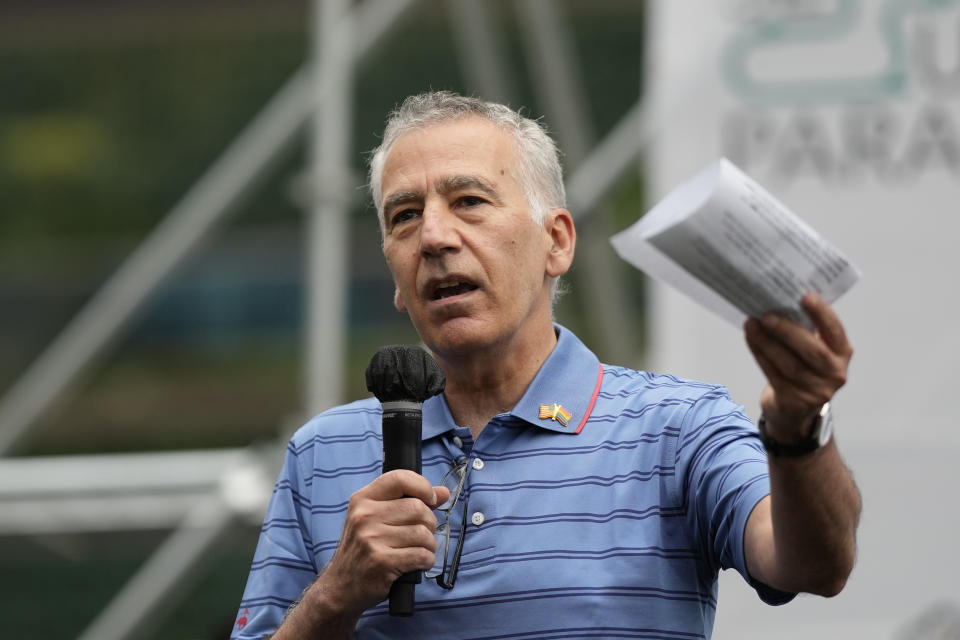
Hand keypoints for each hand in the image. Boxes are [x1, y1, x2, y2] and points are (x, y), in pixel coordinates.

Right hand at [316, 470, 450, 617]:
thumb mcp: (377, 519)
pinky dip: (427, 560)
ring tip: (420, 550)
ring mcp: (371, 539)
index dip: (423, 486)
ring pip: (423, 533)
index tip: (431, 499)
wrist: (341, 587)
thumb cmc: (363, 551)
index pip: (399, 478)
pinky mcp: (381, 562)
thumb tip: (443, 492)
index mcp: (363, 500)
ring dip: (430, 545)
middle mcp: (364, 516)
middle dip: (429, 523)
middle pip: (418, 508)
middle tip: (423, 534)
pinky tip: (418, 563)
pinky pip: (421, 555)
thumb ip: (409, 501)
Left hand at [744, 292, 852, 440]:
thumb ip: (805, 329)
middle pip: (812, 351)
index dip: (822, 314)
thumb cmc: (802, 367)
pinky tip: (751, 339)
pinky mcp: (795, 403)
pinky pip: (774, 375)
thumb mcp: (812, 348)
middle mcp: (835, 374)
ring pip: (789, 364)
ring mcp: (817, 392)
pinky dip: (760, 355)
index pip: (835, 331)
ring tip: (751, 324)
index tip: (805, 296)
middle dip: (788, 331)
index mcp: (842, 353)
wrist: (795, 408)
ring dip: (767, 342)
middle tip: (767, 315)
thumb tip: (779, 299)